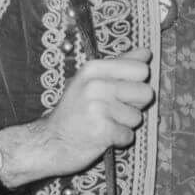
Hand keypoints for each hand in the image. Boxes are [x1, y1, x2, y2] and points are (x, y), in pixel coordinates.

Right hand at [3, 48, 155, 183]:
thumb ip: (121, 64)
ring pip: (137, 117)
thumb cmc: (75, 110)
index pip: (141, 69)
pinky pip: (129, 135)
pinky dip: (119, 140)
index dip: (136, 82)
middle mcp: (95, 85)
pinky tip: (102, 135)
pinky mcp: (101, 131)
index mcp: (94, 68)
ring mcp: (97, 108)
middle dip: (134, 105)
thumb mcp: (91, 80)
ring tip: (104, 123)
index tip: (118, 90)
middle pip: (146, 92)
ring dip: (124, 124)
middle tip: (112, 110)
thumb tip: (146, 52)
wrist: (48, 142)